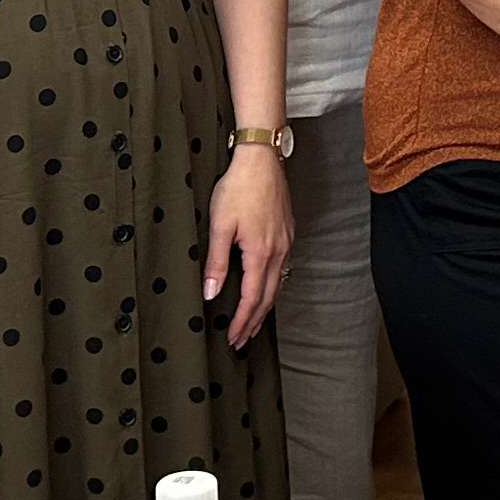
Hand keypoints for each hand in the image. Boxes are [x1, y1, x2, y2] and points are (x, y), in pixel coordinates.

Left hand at [207, 147, 294, 346]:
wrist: (261, 159)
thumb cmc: (239, 187)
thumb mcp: (220, 225)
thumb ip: (216, 262)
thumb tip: (211, 293)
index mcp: (261, 253)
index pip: (252, 298)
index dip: (241, 322)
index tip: (233, 338)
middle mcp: (279, 251)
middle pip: (268, 297)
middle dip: (254, 321)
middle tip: (241, 341)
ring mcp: (286, 242)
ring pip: (277, 284)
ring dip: (264, 307)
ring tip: (252, 322)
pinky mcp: (287, 232)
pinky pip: (281, 268)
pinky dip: (271, 286)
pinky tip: (264, 288)